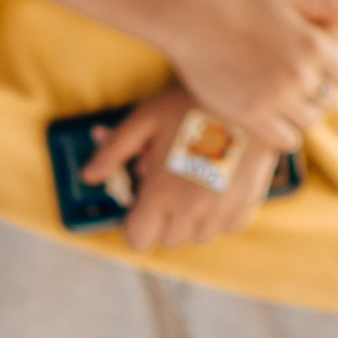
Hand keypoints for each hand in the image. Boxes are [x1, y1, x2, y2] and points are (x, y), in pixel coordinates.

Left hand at [89, 88, 280, 254]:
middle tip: (170, 186)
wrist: (249, 96)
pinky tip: (218, 185)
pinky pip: (225, 228)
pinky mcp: (245, 207)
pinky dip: (219, 216)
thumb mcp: (145, 119)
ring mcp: (220, 212)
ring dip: (192, 220)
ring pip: (197, 237)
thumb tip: (89, 176)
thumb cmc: (191, 104)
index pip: (138, 240)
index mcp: (161, 194)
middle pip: (168, 240)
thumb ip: (113, 150)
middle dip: (164, 220)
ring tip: (194, 183)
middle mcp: (190, 211)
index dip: (137, 224)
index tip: (143, 205)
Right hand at [154, 0, 337, 148]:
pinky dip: (284, 133)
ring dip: (300, 113)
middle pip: (329, 101)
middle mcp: (300, 75)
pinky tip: (272, 119)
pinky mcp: (252, 117)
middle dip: (318, 93)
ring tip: (282, 100)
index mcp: (314, 45)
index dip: (336, 74)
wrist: (191, 20)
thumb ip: (326, 4)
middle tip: (296, 86)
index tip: (320, 71)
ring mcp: (276, 98)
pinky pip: (286, 140)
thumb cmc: (240, 3)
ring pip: (309, 121)